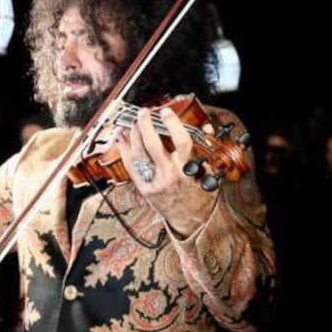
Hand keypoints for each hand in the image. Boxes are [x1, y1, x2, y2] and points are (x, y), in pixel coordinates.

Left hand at [117, 107, 217, 237]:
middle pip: (153, 145)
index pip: (181, 141)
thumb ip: (205, 147)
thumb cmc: (200, 193)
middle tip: (144, 112)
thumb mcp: (209, 170)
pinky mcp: (144, 188)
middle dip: (146, 125)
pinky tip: (122, 137)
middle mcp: (169, 174)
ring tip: (135, 121)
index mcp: (187, 167)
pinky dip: (124, 150)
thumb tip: (206, 127)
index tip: (166, 111)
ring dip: (134, 134)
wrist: (190, 219)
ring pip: (139, 153)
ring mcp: (155, 181)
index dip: (172, 124)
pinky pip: (131, 166)